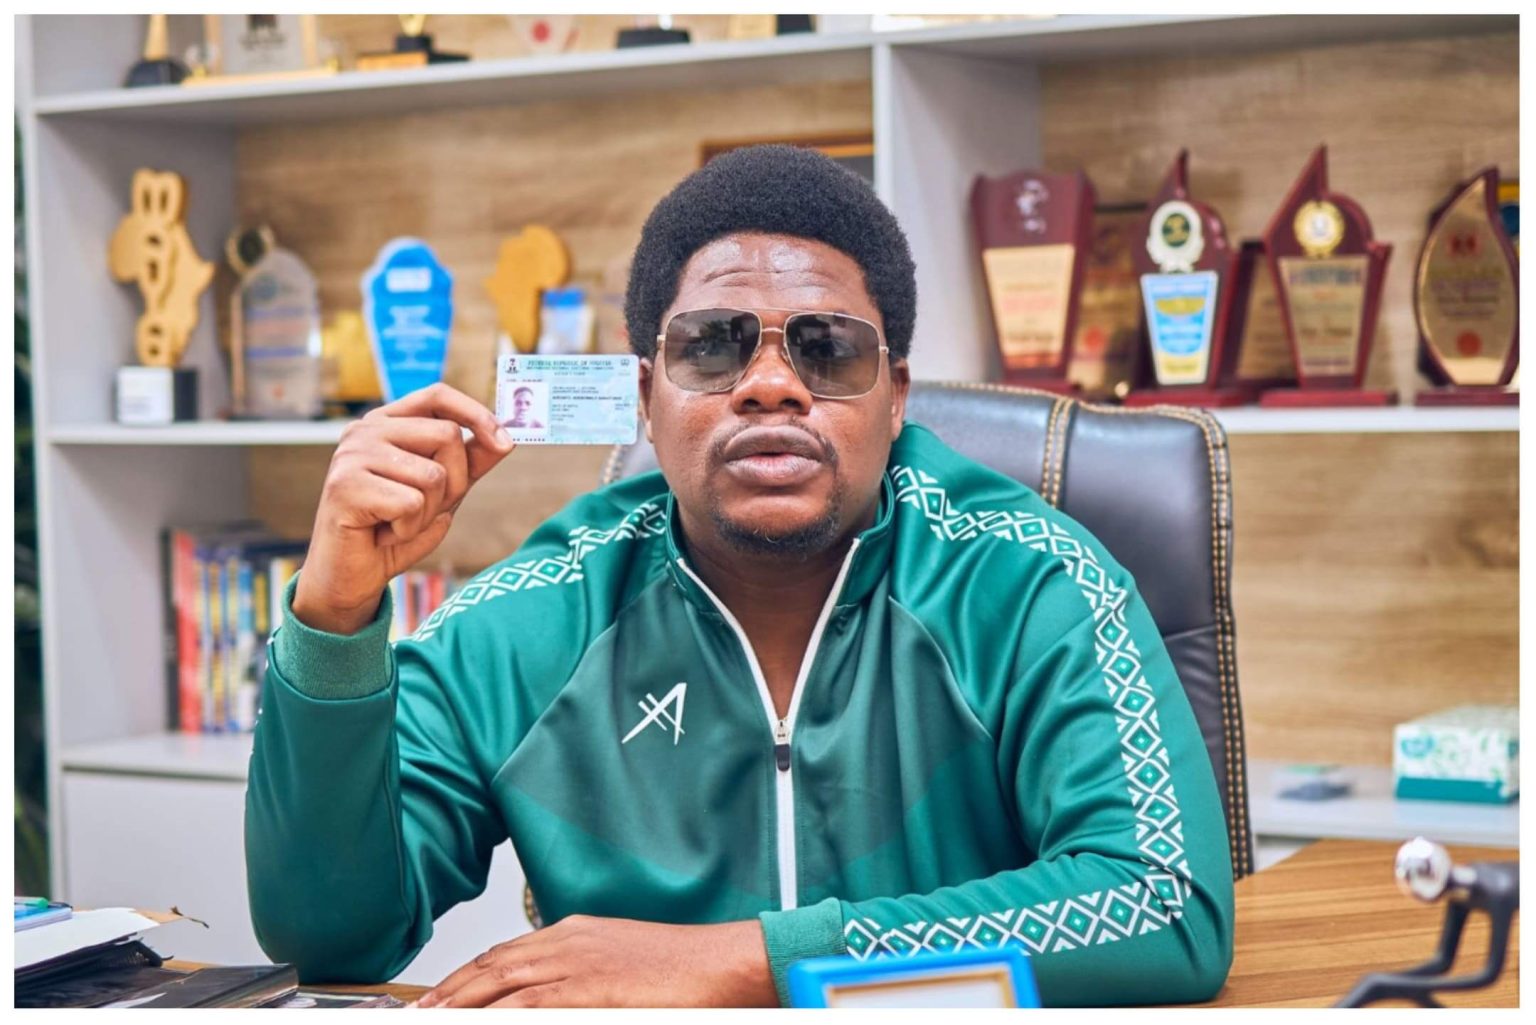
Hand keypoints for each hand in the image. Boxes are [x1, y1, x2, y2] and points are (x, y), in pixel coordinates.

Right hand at [293, 384, 513, 634]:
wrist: (352, 576)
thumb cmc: (397, 527)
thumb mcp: (445, 491)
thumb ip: (472, 462)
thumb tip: (509, 439)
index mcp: (386, 423)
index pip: (437, 396)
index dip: (476, 413)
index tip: (506, 443)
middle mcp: (365, 430)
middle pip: (447, 435)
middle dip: (455, 483)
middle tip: (425, 509)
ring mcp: (351, 455)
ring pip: (433, 474)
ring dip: (429, 512)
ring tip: (400, 522)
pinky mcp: (345, 486)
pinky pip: (412, 504)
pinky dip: (410, 529)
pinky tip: (385, 534)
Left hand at [415, 915, 778, 1007]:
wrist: (723, 962)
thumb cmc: (684, 970)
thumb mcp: (622, 968)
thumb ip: (582, 980)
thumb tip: (550, 1001)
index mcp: (575, 932)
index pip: (504, 953)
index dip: (467, 975)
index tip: (441, 996)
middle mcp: (568, 941)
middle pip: (492, 965)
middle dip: (450, 991)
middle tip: (419, 1013)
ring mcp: (578, 961)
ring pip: (500, 983)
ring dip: (460, 1004)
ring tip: (432, 1020)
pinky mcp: (590, 987)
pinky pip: (529, 1004)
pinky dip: (497, 1016)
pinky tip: (478, 1024)